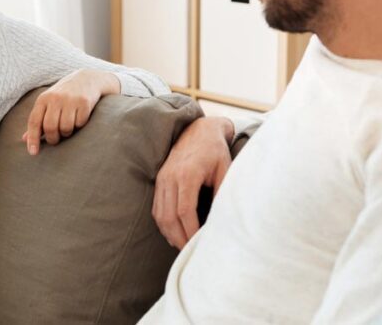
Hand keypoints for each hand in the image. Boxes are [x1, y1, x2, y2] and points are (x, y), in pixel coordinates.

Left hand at [23, 69, 119, 154]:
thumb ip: (37, 121)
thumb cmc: (63, 96)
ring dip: (67, 133)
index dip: (33, 138)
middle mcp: (55, 98)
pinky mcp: (84, 102)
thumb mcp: (48, 104)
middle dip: (53, 138)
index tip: (33, 153)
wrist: (87, 79)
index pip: (34, 121)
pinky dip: (79, 125)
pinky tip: (79, 118)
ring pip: (66, 127)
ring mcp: (70, 99)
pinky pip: (80, 123)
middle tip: (56, 139)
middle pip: (50, 127)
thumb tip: (24, 139)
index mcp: (43, 99)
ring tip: (68, 127)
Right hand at [152, 116, 234, 248]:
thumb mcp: (225, 169)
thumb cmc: (215, 150)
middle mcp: (171, 177)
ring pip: (160, 214)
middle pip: (169, 216)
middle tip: (189, 252)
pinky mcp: (159, 180)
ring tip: (182, 245)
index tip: (199, 243)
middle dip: (178, 237)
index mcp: (187, 174)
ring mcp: (162, 178)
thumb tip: (223, 220)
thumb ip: (222, 193)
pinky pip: (156, 207)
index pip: (185, 210)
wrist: (199, 130)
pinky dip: (163, 223)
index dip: (190, 230)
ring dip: (169, 233)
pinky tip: (174, 232)